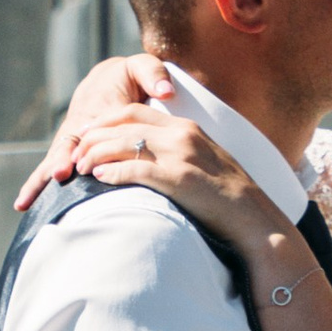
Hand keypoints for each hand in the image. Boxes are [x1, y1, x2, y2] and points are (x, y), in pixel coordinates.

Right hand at [14, 51, 173, 213]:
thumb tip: (165, 91)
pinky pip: (53, 169)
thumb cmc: (128, 77)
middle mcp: (79, 126)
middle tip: (58, 175)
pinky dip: (38, 187)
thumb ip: (152, 74)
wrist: (107, 80)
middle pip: (66, 146)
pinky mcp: (69, 152)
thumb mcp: (141, 68)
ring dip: (40, 183)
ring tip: (24, 204)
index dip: (87, 143)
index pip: (92, 128)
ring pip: (54, 161)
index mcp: (97, 107)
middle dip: (60, 162)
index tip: (78, 160)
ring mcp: (71, 140)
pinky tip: (24, 207)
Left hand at [70, 110, 281, 259]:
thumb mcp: (205, 162)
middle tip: (76, 152)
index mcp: (187, 127)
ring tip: (82, 167)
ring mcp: (181, 155)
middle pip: (123, 124)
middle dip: (93, 136)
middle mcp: (182, 134)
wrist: (255, 219)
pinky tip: (100, 178)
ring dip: (97, 154)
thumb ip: (180, 152)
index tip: (87, 132)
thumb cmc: (229, 199)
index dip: (104, 120)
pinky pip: (136, 170)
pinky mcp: (179, 179)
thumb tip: (151, 158)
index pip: (135, 111)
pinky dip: (113, 173)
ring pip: (124, 143)